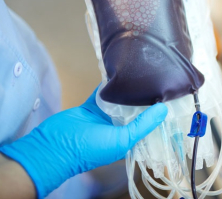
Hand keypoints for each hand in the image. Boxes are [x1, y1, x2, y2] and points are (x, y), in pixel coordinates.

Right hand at [0, 88, 166, 198]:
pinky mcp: (91, 106)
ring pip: (119, 100)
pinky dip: (108, 85)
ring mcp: (104, 116)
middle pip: (134, 110)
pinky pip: (103, 94)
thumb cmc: (90, 149)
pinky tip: (117, 73)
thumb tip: (163, 109)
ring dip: (127, 90)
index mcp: (127, 139)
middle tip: (156, 79)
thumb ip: (142, 125)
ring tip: (141, 74)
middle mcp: (118, 127)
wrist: (53, 146)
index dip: (155, 112)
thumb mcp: (121, 140)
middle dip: (143, 98)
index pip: (146, 124)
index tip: (168, 95)